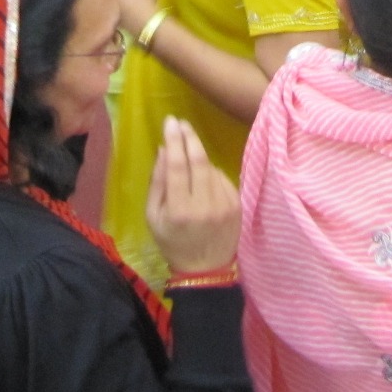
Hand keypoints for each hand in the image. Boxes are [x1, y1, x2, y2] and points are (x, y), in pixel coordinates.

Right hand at [146, 116, 239, 276]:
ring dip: (199, 159)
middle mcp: (204, 206)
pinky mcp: (237, 205)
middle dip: (189, 137)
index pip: (177, 166)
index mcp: (179, 210)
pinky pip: (222, 178)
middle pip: (199, 160)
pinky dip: (211, 174)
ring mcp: (224, 205)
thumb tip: (164, 149)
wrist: (206, 270)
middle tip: (181, 123)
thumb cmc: (173, 242)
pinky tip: (204, 184)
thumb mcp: (153, 217)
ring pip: (211, 168)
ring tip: (189, 165)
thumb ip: (157, 182)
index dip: (174, 140)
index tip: (170, 121)